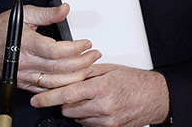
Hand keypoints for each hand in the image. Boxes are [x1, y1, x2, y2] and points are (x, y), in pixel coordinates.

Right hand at [0, 3, 101, 93]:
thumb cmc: (1, 28)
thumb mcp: (24, 14)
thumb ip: (47, 13)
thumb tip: (65, 9)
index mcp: (26, 43)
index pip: (56, 51)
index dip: (75, 49)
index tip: (86, 43)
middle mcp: (25, 62)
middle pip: (59, 68)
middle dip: (81, 63)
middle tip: (94, 55)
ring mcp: (24, 75)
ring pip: (55, 82)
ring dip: (75, 77)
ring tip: (88, 67)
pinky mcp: (23, 83)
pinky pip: (45, 89)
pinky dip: (61, 87)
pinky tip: (72, 80)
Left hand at [29, 64, 169, 126]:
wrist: (154, 98)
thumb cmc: (134, 82)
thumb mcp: (108, 70)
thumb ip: (85, 72)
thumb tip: (66, 73)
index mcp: (101, 88)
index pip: (67, 94)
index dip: (48, 98)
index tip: (37, 100)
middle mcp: (102, 107)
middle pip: (68, 109)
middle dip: (66, 101)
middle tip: (74, 91)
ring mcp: (106, 121)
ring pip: (77, 118)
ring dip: (77, 109)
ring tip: (90, 98)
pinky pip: (88, 125)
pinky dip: (87, 116)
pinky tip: (96, 107)